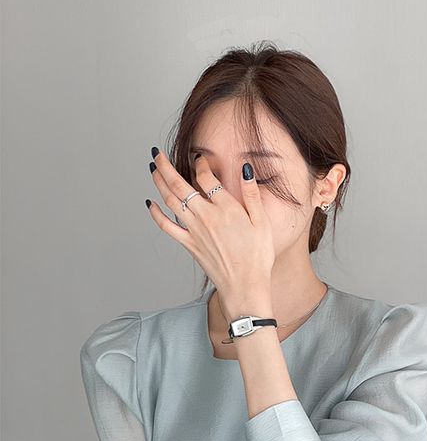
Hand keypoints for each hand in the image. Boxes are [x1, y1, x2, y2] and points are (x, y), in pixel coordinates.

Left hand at [146, 148, 275, 304]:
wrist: (245, 286)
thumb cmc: (258, 257)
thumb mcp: (262, 222)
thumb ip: (252, 194)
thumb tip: (246, 169)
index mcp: (226, 207)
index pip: (205, 176)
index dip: (200, 163)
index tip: (199, 157)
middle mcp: (205, 216)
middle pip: (179, 184)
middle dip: (165, 166)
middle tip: (157, 153)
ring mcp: (194, 230)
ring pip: (169, 200)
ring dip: (158, 182)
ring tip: (152, 168)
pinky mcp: (189, 244)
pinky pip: (166, 226)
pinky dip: (156, 213)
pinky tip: (150, 204)